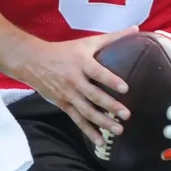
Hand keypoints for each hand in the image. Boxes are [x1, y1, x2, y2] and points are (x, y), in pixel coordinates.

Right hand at [16, 26, 138, 146]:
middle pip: (94, 96)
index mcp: (81, 63)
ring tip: (119, 130)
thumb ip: (113, 37)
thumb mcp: (88, 42)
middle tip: (126, 115)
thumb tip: (137, 28)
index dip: (111, 80)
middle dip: (110, 107)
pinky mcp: (63, 105)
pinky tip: (101, 141)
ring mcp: (68, 95)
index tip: (126, 88)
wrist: (33, 61)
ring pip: (86, 112)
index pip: (98, 73)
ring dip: (102, 122)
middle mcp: (74, 80)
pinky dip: (88, 131)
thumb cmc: (65, 51)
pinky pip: (77, 120)